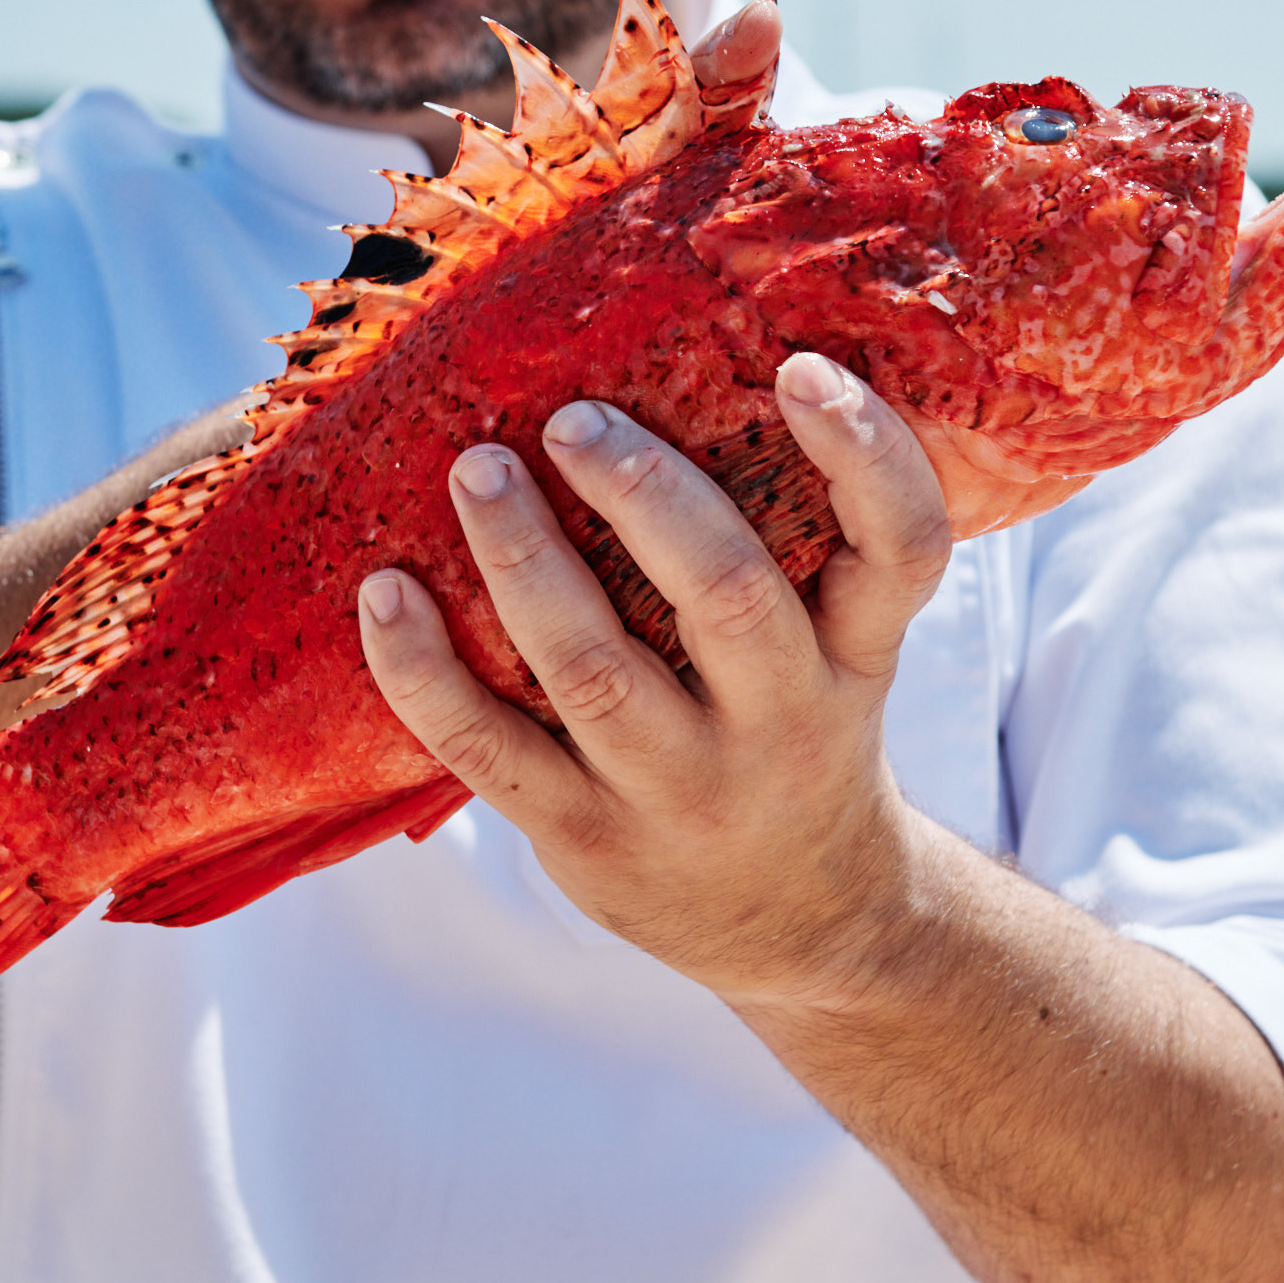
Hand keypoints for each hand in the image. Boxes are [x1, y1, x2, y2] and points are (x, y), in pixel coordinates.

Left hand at [357, 351, 951, 1002]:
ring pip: (594, 669)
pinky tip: (383, 595)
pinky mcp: (588, 843)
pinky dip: (424, 671)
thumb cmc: (803, 735)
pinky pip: (489, 751)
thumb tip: (687, 356)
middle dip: (644, 494)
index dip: (865, 454)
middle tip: (570, 419)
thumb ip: (797, 543)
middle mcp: (785, 723)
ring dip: (522, 558)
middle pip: (726, 596)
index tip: (802, 368)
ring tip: (475, 468)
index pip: (900, 547)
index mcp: (856, 654)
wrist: (807, 926)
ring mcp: (683, 791)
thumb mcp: (842, 650)